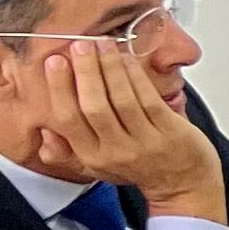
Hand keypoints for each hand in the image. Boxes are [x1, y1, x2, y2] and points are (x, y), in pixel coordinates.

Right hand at [25, 46, 222, 219]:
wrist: (184, 186)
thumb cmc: (137, 168)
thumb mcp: (96, 167)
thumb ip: (67, 152)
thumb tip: (44, 130)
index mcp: (92, 156)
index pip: (68, 119)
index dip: (59, 88)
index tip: (55, 61)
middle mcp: (116, 152)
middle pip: (93, 106)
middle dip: (85, 72)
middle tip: (80, 45)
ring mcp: (145, 143)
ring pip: (121, 99)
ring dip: (110, 67)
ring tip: (103, 44)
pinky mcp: (171, 133)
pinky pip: (148, 99)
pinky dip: (136, 76)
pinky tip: (127, 58)